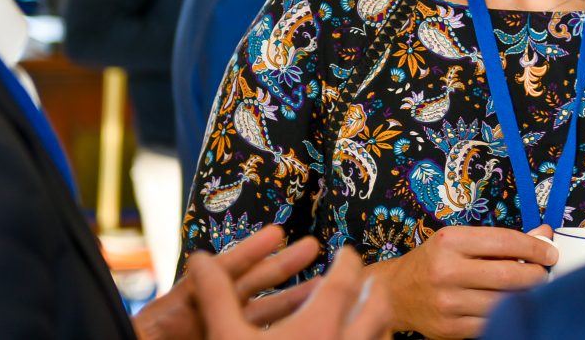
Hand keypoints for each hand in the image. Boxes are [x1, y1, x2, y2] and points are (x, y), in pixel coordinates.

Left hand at [133, 225, 323, 339]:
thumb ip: (152, 317)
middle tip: (313, 246)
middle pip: (246, 287)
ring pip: (258, 315)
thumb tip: (180, 284)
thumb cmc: (135, 339)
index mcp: (177, 307)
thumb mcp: (139, 332)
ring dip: (290, 298)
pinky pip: (253, 334)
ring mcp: (211, 332)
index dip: (249, 252)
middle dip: (280, 265)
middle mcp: (199, 316)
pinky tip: (305, 318)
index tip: (277, 233)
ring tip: (321, 284)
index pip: (219, 273)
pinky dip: (280, 327)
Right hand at [187, 245, 389, 338]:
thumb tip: (200, 260)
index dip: (348, 260)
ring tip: (363, 311)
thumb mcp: (227, 339)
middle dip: (373, 285)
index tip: (345, 253)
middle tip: (363, 278)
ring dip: (377, 317)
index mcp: (320, 325)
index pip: (347, 278)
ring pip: (384, 333)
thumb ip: (216, 296)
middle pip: (379, 303)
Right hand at [369, 223, 556, 338]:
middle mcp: (447, 270)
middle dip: (536, 275)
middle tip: (544, 274)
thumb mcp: (460, 241)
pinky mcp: (450, 328)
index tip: (550, 253)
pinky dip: (507, 316)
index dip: (535, 247)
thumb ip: (501, 240)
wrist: (394, 294)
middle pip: (509, 274)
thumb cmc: (433, 262)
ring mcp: (448, 302)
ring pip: (504, 302)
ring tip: (530, 290)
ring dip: (526, 297)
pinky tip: (511, 308)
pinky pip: (492, 323)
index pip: (504, 241)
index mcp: (450, 241)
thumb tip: (545, 233)